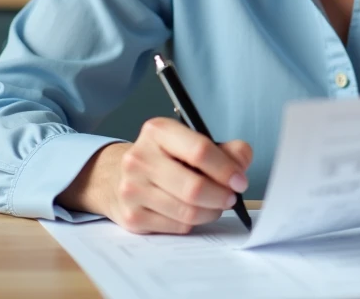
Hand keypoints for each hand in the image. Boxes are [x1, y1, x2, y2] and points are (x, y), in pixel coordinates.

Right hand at [60, 117, 251, 234]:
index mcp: (158, 131)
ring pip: (187, 211)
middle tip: (231, 197)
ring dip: (211, 212)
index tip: (240, 180)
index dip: (226, 169)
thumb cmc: (164, 158)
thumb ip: (225, 149)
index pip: (200, 150)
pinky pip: (177, 226)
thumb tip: (242, 163)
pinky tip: (194, 212)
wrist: (117, 176)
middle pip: (194, 187)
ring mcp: (132, 189)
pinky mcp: (132, 216)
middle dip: (221, 196)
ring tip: (215, 205)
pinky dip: (194, 222)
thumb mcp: (191, 142)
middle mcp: (140, 158)